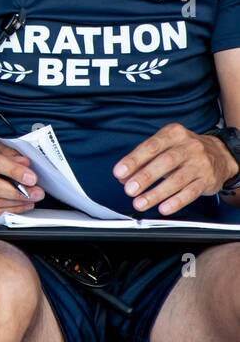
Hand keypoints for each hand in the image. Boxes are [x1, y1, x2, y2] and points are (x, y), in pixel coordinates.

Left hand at [114, 123, 237, 215]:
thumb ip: (143, 160)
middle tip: (129, 190)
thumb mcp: (165, 146)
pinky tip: (163, 208)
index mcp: (174, 134)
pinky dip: (176, 202)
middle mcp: (189, 146)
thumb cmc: (184, 150)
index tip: (120, 172)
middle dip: (145, 177)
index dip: (134, 160)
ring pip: (177, 180)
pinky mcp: (208, 180)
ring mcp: (200, 163)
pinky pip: (191, 192)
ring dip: (156, 194)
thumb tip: (123, 178)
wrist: (221, 154)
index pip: (151, 146)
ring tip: (140, 203)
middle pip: (165, 162)